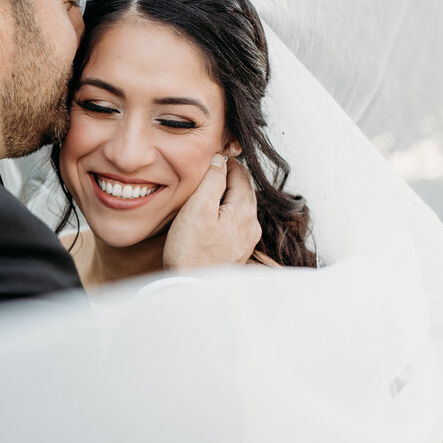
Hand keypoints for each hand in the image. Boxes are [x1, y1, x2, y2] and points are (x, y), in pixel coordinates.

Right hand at [163, 154, 260, 269]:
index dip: (228, 162)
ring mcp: (246, 240)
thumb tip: (221, 160)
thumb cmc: (190, 250)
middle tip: (213, 167)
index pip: (241, 175)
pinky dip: (227, 211)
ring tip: (211, 189)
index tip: (215, 154)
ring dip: (228, 195)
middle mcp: (251, 225)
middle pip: (244, 191)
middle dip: (230, 177)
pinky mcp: (237, 251)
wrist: (190, 287)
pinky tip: (213, 214)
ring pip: (241, 207)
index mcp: (244, 211)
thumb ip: (212, 180)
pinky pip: (236, 222)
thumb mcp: (198, 208)